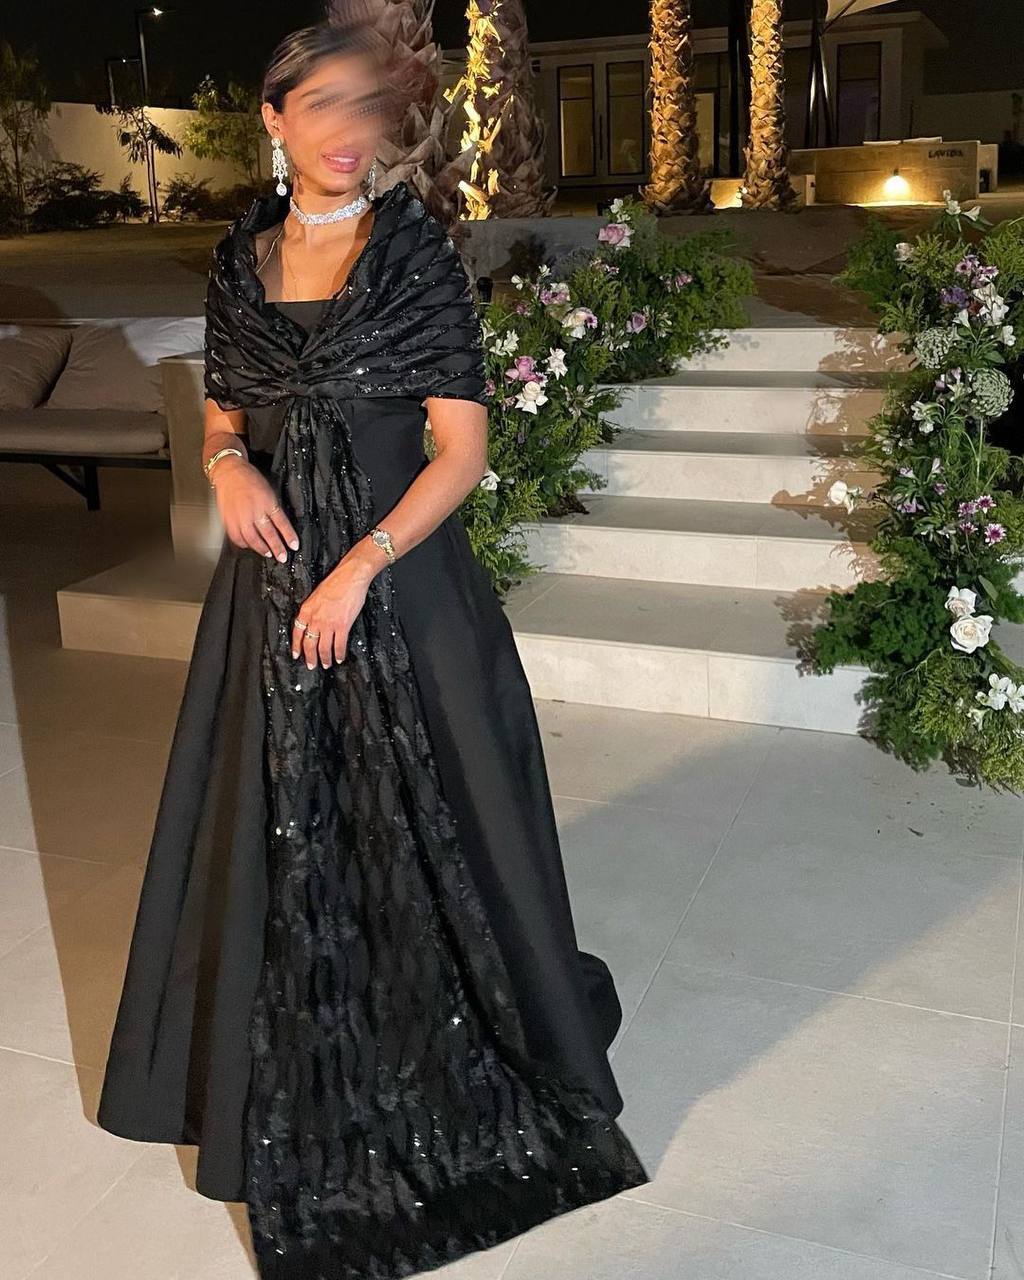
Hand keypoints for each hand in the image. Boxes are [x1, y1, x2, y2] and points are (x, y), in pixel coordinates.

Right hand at [210, 456, 297, 561]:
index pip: (281, 523)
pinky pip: (237, 537)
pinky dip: (244, 543)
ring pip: (252, 538)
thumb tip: (281, 525)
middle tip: (282, 557)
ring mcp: (240, 516)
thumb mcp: (269, 490)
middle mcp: (254, 510)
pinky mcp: (229, 519)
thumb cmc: (250, 479)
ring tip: (268, 554)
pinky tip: (249, 545)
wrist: (229, 472)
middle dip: (277, 547)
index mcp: (267, 502)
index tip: (294, 546)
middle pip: (268, 534)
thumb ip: (274, 508)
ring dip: (261, 548)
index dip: (289, 536)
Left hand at [291, 552, 376, 668]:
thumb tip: (314, 624)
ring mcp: (328, 623)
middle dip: (310, 657)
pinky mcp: (342, 626)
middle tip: (312, 665)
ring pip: (323, 648)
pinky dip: (338, 654)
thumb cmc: (336, 583)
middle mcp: (315, 619)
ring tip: (326, 664)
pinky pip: (338, 645)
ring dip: (325, 659)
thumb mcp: (316, 595)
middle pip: (309, 644)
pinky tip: (339, 658)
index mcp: (306, 610)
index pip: (297, 632)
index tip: (296, 655)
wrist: (350, 577)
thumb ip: (313, 610)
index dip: (296, 646)